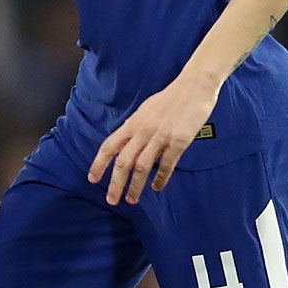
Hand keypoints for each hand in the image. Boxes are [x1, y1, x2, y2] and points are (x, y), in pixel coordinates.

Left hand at [88, 73, 220, 204]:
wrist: (194, 87)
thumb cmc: (170, 98)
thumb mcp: (145, 110)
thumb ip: (135, 127)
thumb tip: (125, 140)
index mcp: (132, 123)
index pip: (109, 146)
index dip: (99, 164)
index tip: (92, 179)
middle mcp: (143, 131)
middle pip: (123, 162)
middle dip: (116, 183)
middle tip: (112, 200)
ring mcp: (161, 137)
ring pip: (142, 167)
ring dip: (136, 186)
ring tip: (132, 199)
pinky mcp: (179, 141)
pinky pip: (167, 165)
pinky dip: (160, 178)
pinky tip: (157, 187)